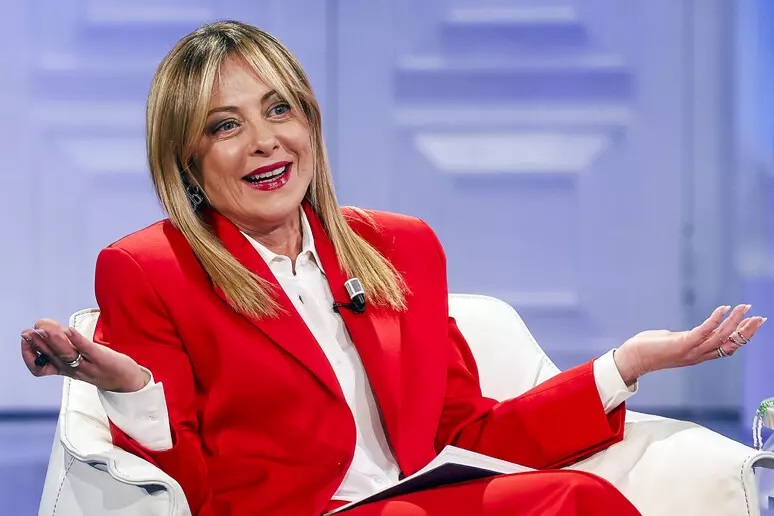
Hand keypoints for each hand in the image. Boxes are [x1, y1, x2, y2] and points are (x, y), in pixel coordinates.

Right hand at [21, 319, 148, 392]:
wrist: (127, 381)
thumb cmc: (101, 367)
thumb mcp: (77, 362)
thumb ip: (62, 348)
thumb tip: (45, 329)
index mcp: (65, 370)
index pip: (40, 368)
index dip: (29, 355)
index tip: (25, 341)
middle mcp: (73, 369)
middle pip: (51, 357)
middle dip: (36, 344)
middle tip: (27, 332)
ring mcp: (87, 365)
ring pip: (66, 353)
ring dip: (53, 340)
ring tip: (44, 328)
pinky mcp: (102, 359)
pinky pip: (87, 350)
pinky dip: (77, 340)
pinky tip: (68, 330)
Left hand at [614, 304, 766, 384]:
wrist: (632, 359)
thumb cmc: (648, 349)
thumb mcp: (672, 343)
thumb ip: (684, 339)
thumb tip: (686, 334)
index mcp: (698, 355)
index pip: (727, 347)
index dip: (742, 337)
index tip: (754, 323)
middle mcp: (698, 355)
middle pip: (730, 344)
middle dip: (746, 330)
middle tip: (760, 318)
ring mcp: (691, 351)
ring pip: (721, 337)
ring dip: (735, 322)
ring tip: (745, 308)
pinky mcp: (682, 344)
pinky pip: (704, 331)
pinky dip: (715, 319)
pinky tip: (723, 308)